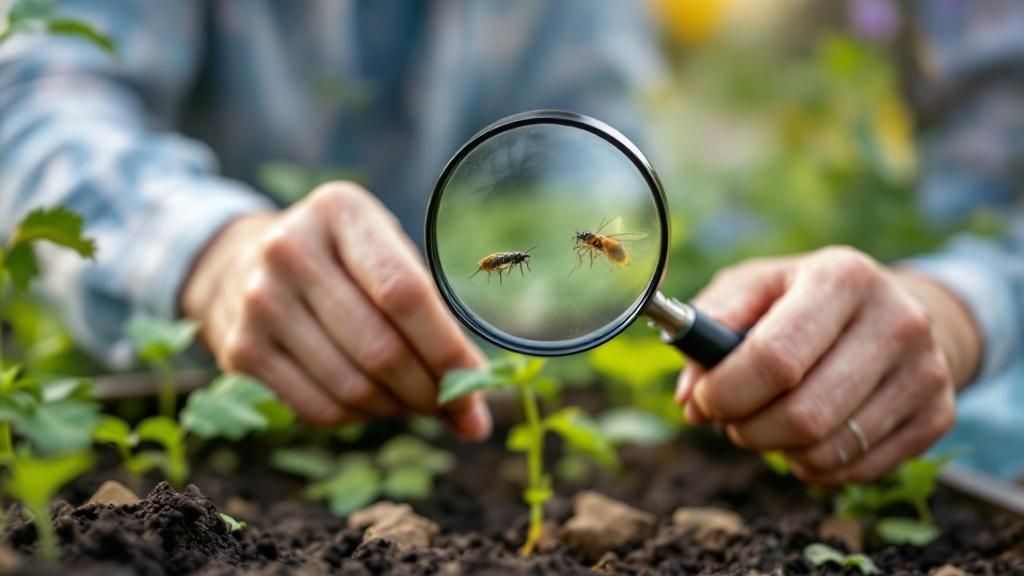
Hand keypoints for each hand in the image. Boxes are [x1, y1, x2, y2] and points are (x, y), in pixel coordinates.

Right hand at [181, 182, 491, 438]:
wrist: (240, 263)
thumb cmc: (342, 262)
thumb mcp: (384, 252)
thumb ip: (433, 315)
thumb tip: (474, 417)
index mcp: (340, 212)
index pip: (406, 293)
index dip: (448, 350)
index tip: (478, 386)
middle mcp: (290, 251)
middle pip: (381, 348)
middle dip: (430, 391)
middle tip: (454, 407)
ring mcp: (258, 302)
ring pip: (352, 387)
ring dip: (398, 408)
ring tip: (415, 401)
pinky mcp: (241, 350)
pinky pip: (319, 409)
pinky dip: (360, 418)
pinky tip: (374, 404)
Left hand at [674, 246, 981, 484]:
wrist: (893, 310)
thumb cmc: (802, 300)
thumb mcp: (752, 288)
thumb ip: (708, 328)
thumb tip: (690, 397)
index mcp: (842, 276)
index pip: (775, 357)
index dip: (726, 392)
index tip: (703, 401)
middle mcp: (896, 319)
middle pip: (803, 414)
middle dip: (747, 429)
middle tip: (730, 420)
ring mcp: (926, 370)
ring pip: (828, 450)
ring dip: (777, 450)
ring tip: (765, 424)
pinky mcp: (938, 414)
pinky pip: (858, 469)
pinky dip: (814, 466)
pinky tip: (804, 439)